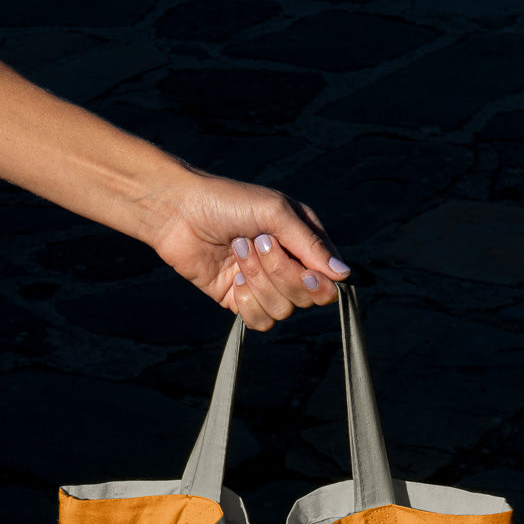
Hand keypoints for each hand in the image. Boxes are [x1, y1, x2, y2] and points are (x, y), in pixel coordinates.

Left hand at [143, 165, 351, 330]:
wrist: (179, 212)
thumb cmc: (228, 202)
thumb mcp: (276, 212)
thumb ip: (310, 244)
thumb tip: (344, 276)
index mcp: (304, 242)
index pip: (329, 280)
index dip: (319, 283)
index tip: (305, 272)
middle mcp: (289, 267)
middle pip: (306, 298)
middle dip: (280, 273)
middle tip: (258, 243)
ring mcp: (264, 286)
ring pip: (282, 311)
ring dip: (258, 281)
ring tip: (238, 251)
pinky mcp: (240, 301)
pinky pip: (259, 321)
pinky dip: (246, 301)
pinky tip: (232, 277)